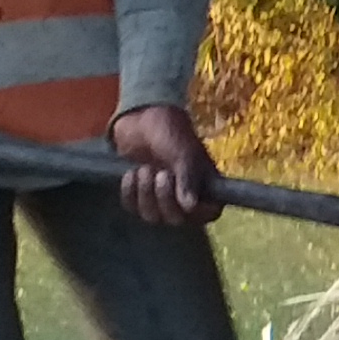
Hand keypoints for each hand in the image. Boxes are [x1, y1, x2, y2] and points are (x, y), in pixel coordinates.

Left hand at [108, 103, 217, 225]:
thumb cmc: (171, 133)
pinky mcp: (140, 197)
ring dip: (145, 194)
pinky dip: (129, 193)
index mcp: (207, 187)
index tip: (185, 196)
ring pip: (153, 216)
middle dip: (163, 197)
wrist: (142, 120)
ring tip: (144, 169)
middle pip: (176, 219)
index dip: (196, 211)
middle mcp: (187, 198)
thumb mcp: (184, 154)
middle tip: (160, 173)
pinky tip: (130, 174)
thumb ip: (188, 180)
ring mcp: (162, 199)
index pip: (208, 213)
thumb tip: (189, 207)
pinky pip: (133, 209)